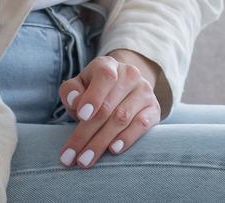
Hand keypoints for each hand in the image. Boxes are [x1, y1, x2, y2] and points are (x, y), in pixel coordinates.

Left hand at [56, 48, 162, 166]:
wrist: (123, 87)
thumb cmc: (94, 91)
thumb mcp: (79, 86)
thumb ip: (71, 91)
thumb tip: (75, 101)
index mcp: (108, 65)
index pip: (104, 76)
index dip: (93, 96)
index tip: (82, 116)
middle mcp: (130, 75)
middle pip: (107, 107)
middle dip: (86, 134)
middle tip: (71, 157)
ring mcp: (144, 91)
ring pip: (122, 118)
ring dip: (101, 142)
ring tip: (85, 160)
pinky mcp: (154, 108)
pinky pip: (142, 124)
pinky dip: (127, 138)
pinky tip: (113, 149)